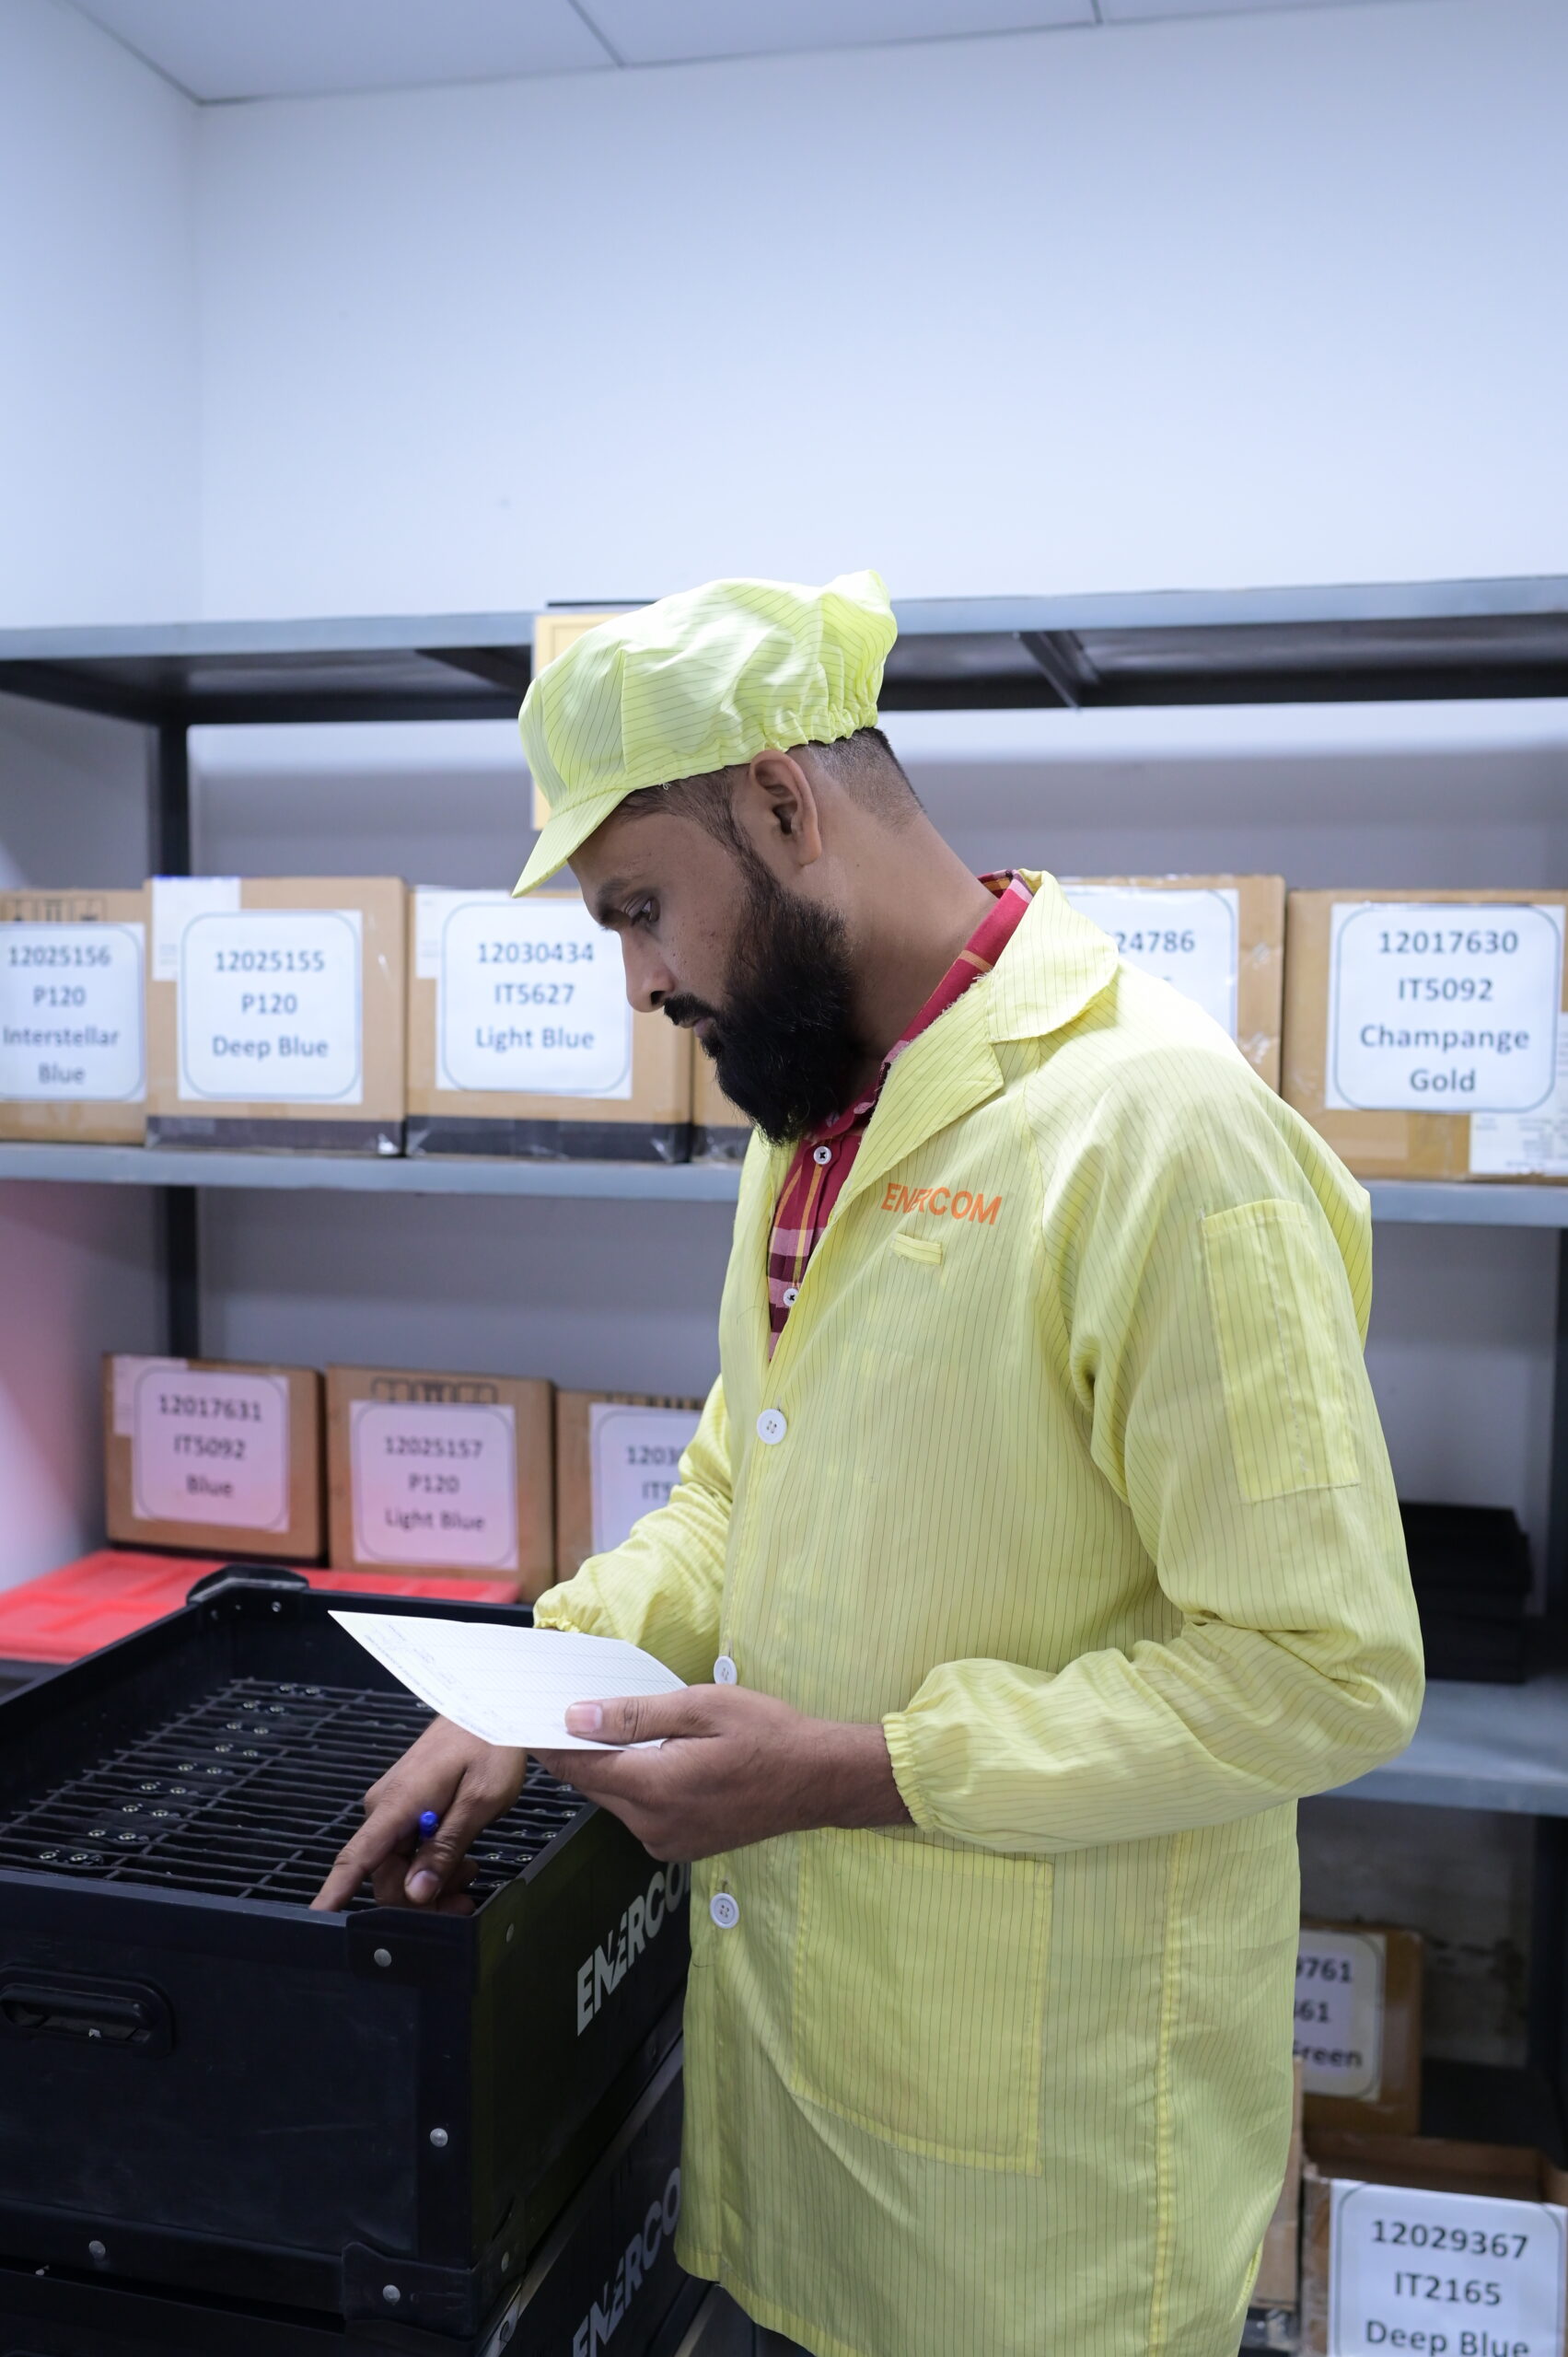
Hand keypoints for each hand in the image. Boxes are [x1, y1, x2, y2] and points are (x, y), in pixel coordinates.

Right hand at [310, 1715, 528, 1912]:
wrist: (489, 1706)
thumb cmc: (489, 1743)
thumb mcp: (480, 1800)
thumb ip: (445, 1848)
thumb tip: (416, 1892)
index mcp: (397, 1804)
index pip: (356, 1857)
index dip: (335, 1892)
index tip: (318, 1919)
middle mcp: (385, 1807)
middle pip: (385, 1876)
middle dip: (420, 1899)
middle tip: (462, 1900)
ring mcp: (394, 1808)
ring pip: (400, 1868)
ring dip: (432, 1882)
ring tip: (468, 1872)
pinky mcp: (405, 1808)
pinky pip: (409, 1850)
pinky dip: (433, 1863)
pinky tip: (459, 1860)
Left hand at [533, 1685, 908, 1861]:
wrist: (820, 1780)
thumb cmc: (768, 1735)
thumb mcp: (701, 1707)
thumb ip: (635, 1716)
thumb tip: (577, 1717)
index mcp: (655, 1788)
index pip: (580, 1767)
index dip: (551, 1742)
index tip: (530, 1718)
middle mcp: (654, 1825)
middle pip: (594, 1786)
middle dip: (578, 1751)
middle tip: (568, 1712)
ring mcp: (668, 1842)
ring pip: (616, 1800)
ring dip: (610, 1768)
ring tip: (613, 1728)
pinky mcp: (682, 1847)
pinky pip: (640, 1814)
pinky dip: (635, 1785)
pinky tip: (652, 1758)